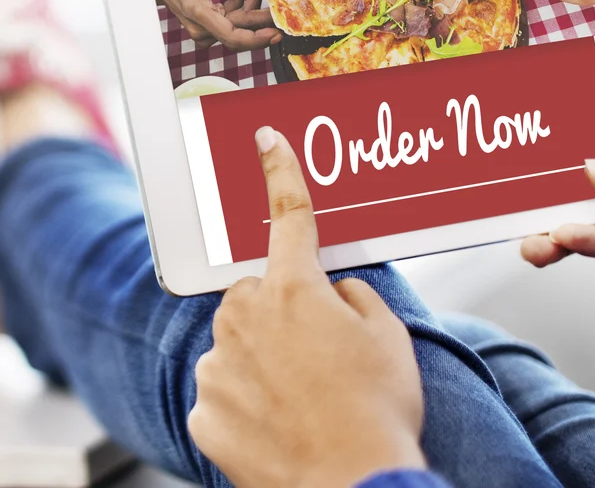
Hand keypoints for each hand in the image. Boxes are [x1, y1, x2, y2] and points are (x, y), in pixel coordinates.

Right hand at [144, 0, 280, 50]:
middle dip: (259, 17)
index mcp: (197, 10)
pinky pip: (225, 19)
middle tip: (278, 2)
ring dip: (249, 7)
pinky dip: (238, 4)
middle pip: (237, 32)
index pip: (233, 37)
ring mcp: (197, 23)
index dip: (258, 38)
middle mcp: (197, 23)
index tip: (277, 31)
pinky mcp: (200, 19)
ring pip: (233, 25)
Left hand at [188, 127, 425, 487]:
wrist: (355, 486)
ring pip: (236, 344)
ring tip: (305, 399)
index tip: (264, 141)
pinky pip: (224, 390)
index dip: (279, 173)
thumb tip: (333, 292)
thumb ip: (354, 296)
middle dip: (279, 312)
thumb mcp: (388, 336)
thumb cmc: (378, 410)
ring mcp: (219, 366)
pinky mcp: (205, 410)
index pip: (287, 217)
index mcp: (293, 290)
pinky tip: (279, 424)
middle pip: (254, 295)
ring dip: (262, 360)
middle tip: (319, 355)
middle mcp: (245, 319)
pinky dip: (246, 402)